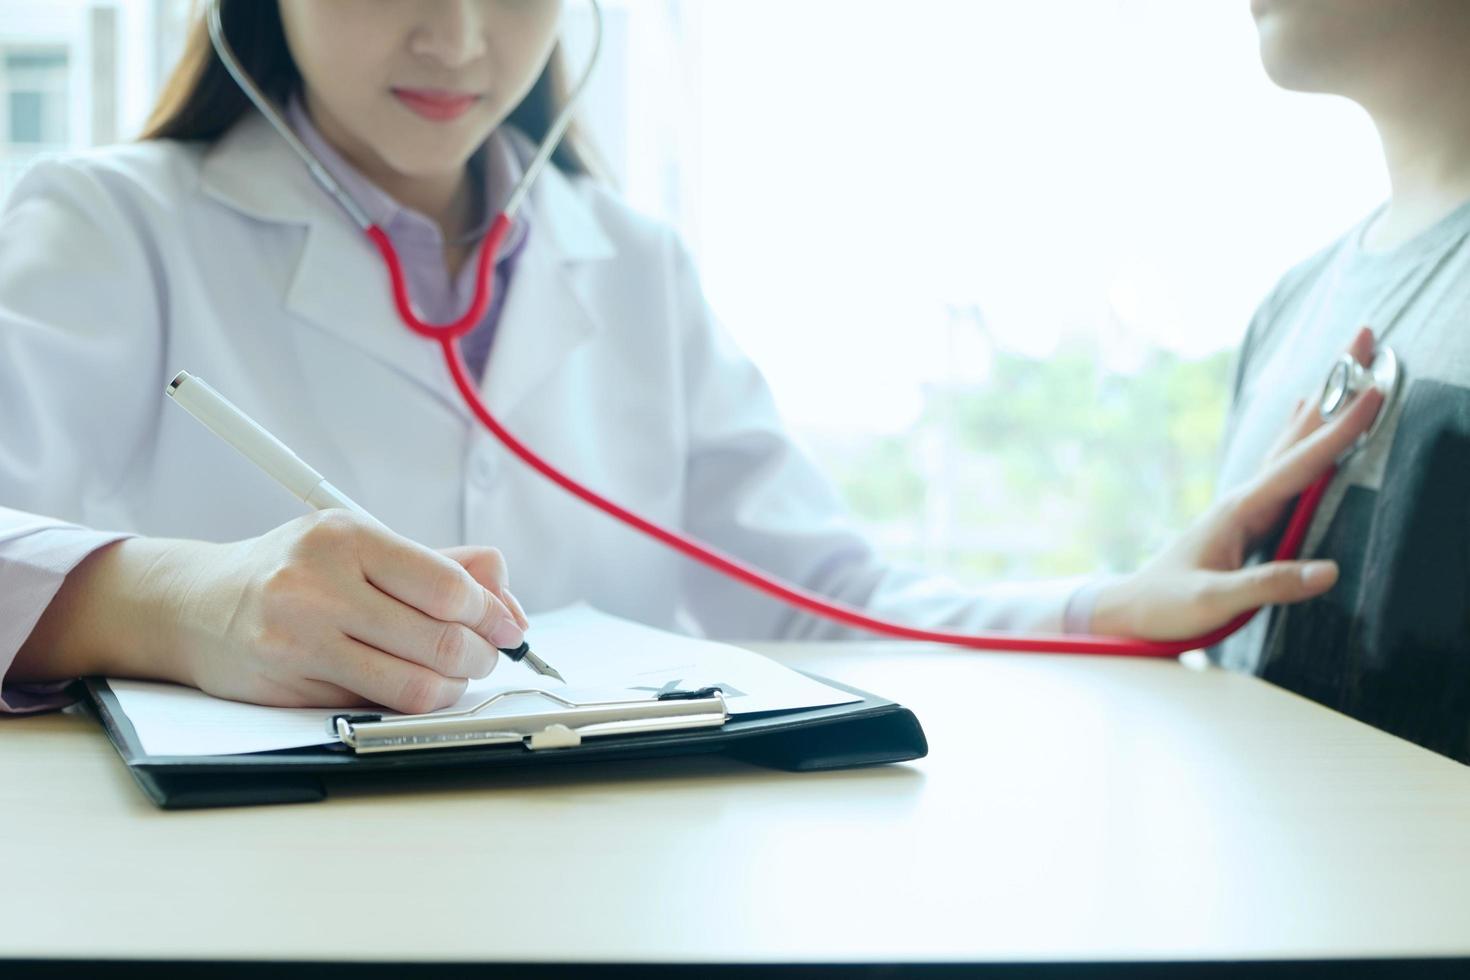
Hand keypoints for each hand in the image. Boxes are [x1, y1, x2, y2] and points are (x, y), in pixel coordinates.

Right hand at [17, 510, 529, 713]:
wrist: (196, 605)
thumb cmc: (294, 571)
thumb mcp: (362, 545)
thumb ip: (440, 565)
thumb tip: (507, 600)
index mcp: (347, 536)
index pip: (448, 587)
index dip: (493, 614)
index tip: (509, 627)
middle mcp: (319, 583)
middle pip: (441, 639)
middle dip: (481, 656)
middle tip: (486, 656)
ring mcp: (299, 637)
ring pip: (416, 684)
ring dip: (454, 688)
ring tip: (455, 676)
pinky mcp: (288, 683)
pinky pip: (377, 705)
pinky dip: (411, 703)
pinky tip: (414, 687)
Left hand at [1090, 328, 1383, 641]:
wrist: (1132, 608)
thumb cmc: (1169, 606)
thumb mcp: (1216, 601)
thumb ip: (1269, 586)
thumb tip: (1330, 571)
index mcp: (1242, 510)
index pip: (1301, 464)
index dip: (1340, 430)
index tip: (1373, 392)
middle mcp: (1244, 498)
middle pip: (1298, 436)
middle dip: (1335, 390)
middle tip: (1363, 338)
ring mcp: (1245, 505)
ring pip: (1292, 446)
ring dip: (1323, 407)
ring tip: (1344, 368)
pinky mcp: (1247, 517)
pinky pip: (1285, 467)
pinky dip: (1302, 436)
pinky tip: (1303, 417)